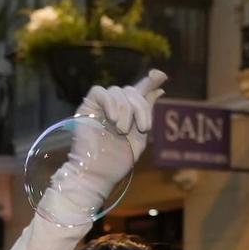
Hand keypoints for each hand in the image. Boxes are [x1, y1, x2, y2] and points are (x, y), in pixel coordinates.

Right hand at [46, 71, 166, 219]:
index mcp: (129, 113)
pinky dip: (110, 102)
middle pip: (132, 91)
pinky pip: (99, 91)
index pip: (139, 91)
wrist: (98, 173)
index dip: (150, 82)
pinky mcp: (87, 106)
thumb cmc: (118, 161)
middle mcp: (115, 107)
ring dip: (126, 110)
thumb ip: (147, 112)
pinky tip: (113, 119)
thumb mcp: (140, 136)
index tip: (161, 76)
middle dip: (141, 107)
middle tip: (143, 128)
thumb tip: (160, 89)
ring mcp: (101, 106)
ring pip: (118, 91)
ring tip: (122, 130)